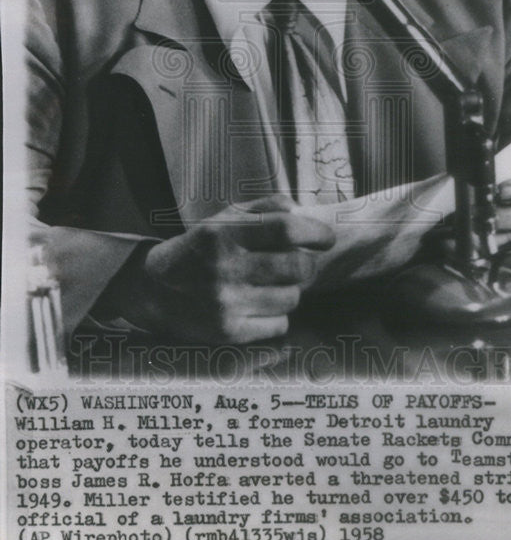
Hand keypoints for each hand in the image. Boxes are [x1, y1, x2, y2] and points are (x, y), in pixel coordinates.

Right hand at [111, 196, 334, 343]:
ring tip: (268, 285)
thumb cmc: (199, 249)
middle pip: (298, 267)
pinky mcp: (228, 332)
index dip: (315, 232)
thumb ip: (264, 208)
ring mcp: (226, 302)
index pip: (285, 228)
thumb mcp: (223, 219)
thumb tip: (301, 211)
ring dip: (289, 291)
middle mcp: (224, 267)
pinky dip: (276, 316)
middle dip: (307, 265)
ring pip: (292, 298)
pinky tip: (256, 306)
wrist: (154, 289)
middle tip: (300, 263)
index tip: (326, 238)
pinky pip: (279, 324)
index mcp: (224, 233)